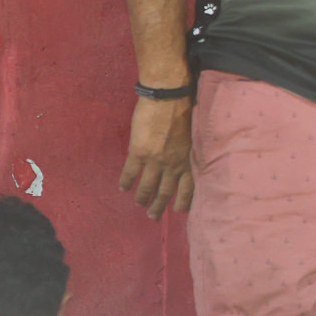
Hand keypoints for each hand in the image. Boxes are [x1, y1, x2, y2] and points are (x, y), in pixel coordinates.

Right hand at [118, 96, 192, 218]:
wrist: (167, 98)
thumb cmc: (183, 112)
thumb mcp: (192, 137)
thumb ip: (187, 152)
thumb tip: (183, 162)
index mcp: (187, 160)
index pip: (188, 188)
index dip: (183, 201)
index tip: (178, 211)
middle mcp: (172, 164)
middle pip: (166, 192)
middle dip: (159, 206)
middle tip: (153, 216)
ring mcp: (155, 160)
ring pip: (147, 186)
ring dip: (142, 198)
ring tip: (139, 205)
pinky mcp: (138, 152)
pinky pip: (130, 172)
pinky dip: (126, 181)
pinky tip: (123, 188)